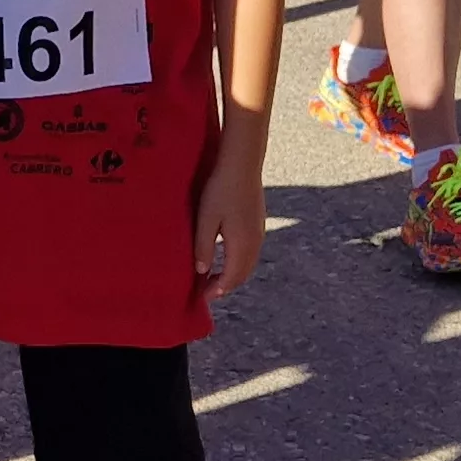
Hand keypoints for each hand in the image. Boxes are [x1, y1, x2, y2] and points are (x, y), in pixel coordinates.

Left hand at [193, 173, 265, 297]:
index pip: (231, 278)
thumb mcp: (206, 220)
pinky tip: (226, 256)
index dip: (217, 290)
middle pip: (242, 274)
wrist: (242, 163)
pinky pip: (250, 251)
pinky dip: (239, 262)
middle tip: (206, 292)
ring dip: (233, 274)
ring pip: (248, 263)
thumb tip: (201, 272)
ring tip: (214, 278)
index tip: (202, 297)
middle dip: (225, 286)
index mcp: (242, 245)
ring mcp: (258, 231)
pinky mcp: (258, 222)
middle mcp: (254, 242)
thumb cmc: (220, 190)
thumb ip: (203, 247)